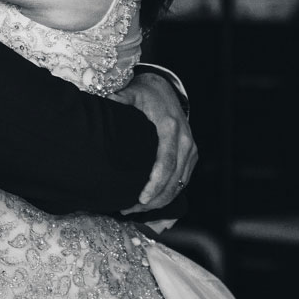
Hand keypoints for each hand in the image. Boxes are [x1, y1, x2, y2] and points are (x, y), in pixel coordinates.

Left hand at [114, 71, 198, 213]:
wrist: (164, 89)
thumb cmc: (145, 94)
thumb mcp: (131, 93)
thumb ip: (120, 99)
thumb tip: (106, 101)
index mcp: (170, 128)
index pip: (166, 162)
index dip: (155, 184)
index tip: (141, 199)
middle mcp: (185, 140)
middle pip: (174, 179)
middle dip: (154, 199)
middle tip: (129, 210)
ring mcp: (191, 149)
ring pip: (180, 184)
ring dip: (160, 201)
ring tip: (135, 210)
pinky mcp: (192, 155)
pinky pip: (182, 180)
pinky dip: (169, 194)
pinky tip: (150, 203)